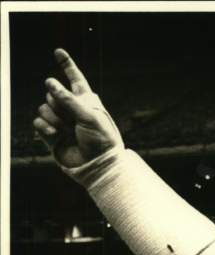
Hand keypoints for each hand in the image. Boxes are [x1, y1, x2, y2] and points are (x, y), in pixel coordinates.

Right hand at [33, 49, 122, 168]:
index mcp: (86, 102)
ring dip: (54, 119)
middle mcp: (72, 109)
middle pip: (52, 94)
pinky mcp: (51, 134)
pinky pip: (38, 123)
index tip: (59, 52)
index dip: (67, 65)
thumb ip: (68, 99)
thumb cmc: (101, 141)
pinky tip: (56, 135)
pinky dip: (45, 128)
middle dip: (59, 105)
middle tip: (73, 121)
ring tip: (68, 131)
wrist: (98, 165)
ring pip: (43, 108)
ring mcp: (61, 121)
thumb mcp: (89, 116)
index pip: (75, 79)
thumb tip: (49, 82)